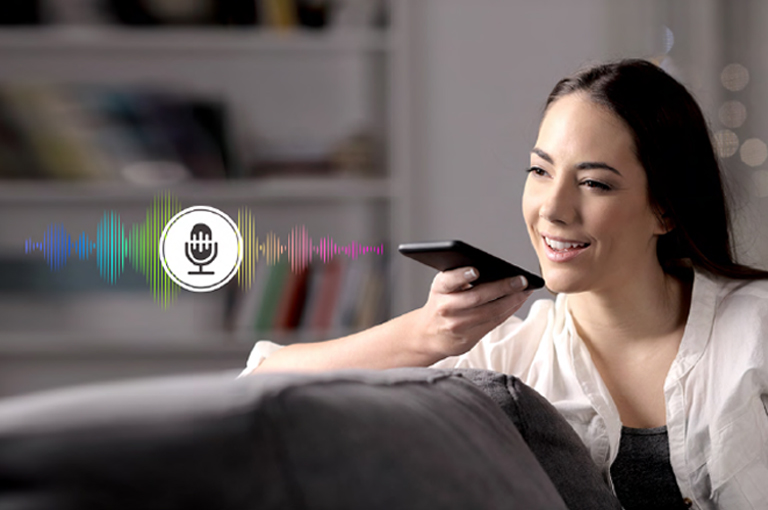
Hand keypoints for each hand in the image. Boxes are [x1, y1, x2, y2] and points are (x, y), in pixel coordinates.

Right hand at [415, 267, 533, 357]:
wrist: (429, 334)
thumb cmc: (442, 303)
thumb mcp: (444, 287)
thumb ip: (460, 278)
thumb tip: (496, 270)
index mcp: (439, 289)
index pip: (449, 281)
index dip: (461, 275)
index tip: (475, 270)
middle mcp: (445, 308)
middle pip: (477, 297)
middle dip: (502, 287)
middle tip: (521, 279)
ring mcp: (457, 325)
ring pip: (490, 312)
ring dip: (512, 301)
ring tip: (525, 290)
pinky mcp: (468, 339)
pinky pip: (494, 323)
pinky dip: (509, 311)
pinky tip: (518, 301)